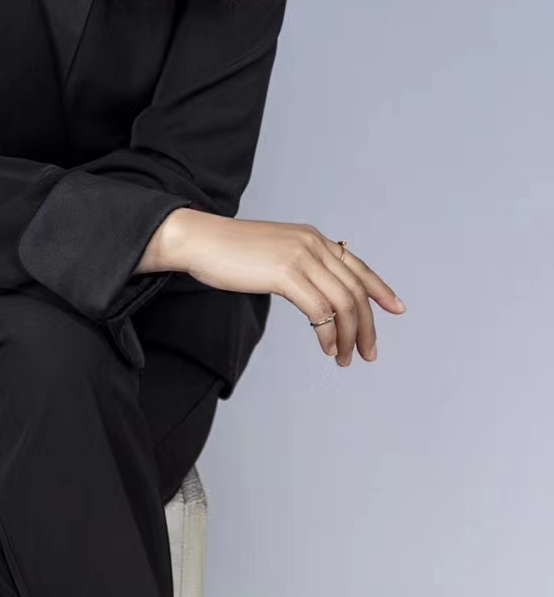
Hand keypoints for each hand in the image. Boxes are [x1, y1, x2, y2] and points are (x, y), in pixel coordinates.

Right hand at [159, 209, 406, 365]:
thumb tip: (317, 294)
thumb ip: (299, 266)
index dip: (381, 289)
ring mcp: (300, 256)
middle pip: (355, 289)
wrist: (200, 240)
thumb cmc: (230, 252)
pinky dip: (329, 335)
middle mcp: (312, 243)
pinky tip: (326, 349)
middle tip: (369, 354)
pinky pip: (320, 311)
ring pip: (343, 303)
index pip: (357, 266)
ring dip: (350, 336)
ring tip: (345, 359)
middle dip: (368, 325)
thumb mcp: (274, 252)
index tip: (397, 308)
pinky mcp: (285, 273)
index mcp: (312, 237)